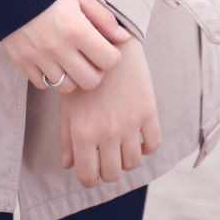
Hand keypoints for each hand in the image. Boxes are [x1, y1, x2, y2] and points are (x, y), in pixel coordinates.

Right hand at [2, 0, 129, 92]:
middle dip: (96, 71)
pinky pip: (43, 84)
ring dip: (73, 76)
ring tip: (71, 58)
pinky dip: (50, 76)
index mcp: (76, 29)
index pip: (109, 61)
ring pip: (67, 87)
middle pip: (90, 81)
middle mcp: (58, 48)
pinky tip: (52, 60)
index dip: (112, 55)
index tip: (107, 47)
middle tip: (91, 56)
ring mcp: (38, 57)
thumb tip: (124, 38)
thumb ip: (103, 18)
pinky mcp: (21, 61)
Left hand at [59, 36, 160, 188]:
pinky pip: (153, 145)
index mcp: (82, 132)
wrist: (110, 42)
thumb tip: (68, 165)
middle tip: (106, 154)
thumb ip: (67, 136)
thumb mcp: (68, 103)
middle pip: (113, 174)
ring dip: (127, 157)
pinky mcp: (148, 112)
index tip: (91, 168)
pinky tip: (137, 133)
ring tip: (121, 142)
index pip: (88, 177)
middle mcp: (106, 133)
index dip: (89, 176)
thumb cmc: (84, 74)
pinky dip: (146, 145)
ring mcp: (129, 124)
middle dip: (108, 168)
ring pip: (133, 163)